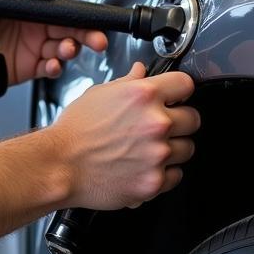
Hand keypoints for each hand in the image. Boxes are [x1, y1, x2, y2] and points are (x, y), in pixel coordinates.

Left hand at [0, 0, 107, 90]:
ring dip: (72, 50)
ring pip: (65, 49)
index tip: (92, 18)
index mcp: (28, 4)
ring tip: (65, 50)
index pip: (61, 6)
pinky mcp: (27, 68)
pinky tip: (52, 64)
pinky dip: (57, 67)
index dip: (80, 13)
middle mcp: (34, 26)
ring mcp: (32, 48)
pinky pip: (51, 68)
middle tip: (96, 40)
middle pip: (71, 29)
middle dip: (88, 35)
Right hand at [52, 63, 199, 209]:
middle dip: (180, 121)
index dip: (180, 90)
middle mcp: (156, 123)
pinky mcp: (154, 181)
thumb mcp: (99, 94)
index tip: (177, 97)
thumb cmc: (74, 131)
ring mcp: (158, 154)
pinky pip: (176, 176)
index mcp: (143, 95)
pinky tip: (145, 166)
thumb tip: (141, 72)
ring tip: (149, 149)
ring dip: (173, 148)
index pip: (186, 84)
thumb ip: (127, 82)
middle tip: (161, 126)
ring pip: (188, 148)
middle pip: (194, 119)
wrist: (59, 165)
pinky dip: (164, 173)